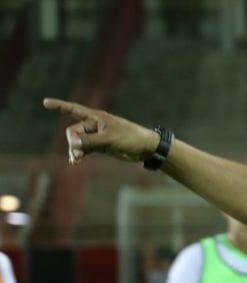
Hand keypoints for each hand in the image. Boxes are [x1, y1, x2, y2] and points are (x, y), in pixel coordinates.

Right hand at [42, 98, 159, 164]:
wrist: (146, 148)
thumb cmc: (130, 139)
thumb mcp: (109, 140)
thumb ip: (90, 141)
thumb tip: (72, 143)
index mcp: (96, 117)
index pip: (73, 109)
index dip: (59, 106)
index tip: (45, 102)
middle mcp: (94, 124)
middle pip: (74, 131)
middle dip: (72, 142)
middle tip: (78, 154)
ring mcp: (97, 135)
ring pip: (78, 142)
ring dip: (75, 150)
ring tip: (76, 161)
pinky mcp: (101, 145)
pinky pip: (85, 148)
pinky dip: (80, 154)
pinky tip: (76, 162)